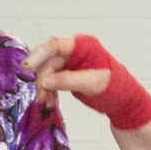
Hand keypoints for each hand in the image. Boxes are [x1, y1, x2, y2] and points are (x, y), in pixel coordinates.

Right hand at [24, 34, 150, 129]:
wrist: (123, 100)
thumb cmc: (114, 87)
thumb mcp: (91, 83)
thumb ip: (67, 80)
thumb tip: (44, 81)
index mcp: (82, 45)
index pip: (55, 44)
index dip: (39, 54)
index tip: (27, 67)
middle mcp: (74, 51)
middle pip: (48, 61)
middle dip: (42, 80)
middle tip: (41, 98)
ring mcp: (70, 63)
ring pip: (47, 73)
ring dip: (44, 89)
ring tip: (47, 105)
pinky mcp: (67, 74)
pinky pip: (52, 81)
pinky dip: (49, 92)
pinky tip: (50, 103)